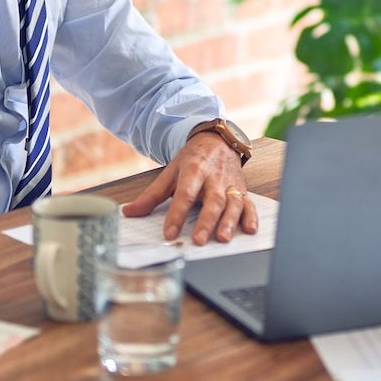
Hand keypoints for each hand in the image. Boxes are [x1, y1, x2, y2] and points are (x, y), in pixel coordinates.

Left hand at [120, 133, 256, 244]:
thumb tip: (129, 212)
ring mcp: (230, 184)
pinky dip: (251, 217)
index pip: (185, 194)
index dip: (177, 214)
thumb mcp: (170, 173)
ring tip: (222, 238)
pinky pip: (249, 204)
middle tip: (198, 240)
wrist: (218, 141)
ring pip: (232, 203)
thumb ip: (151, 196)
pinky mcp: (242, 190)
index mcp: (194, 170)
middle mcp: (214, 177)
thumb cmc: (193, 160)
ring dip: (229, 221)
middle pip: (212, 200)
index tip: (169, 233)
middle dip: (206, 221)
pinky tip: (249, 230)